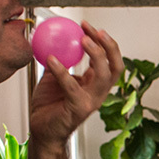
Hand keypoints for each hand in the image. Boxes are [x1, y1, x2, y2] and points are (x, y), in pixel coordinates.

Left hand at [28, 22, 121, 147]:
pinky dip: (62, 71)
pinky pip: (72, 87)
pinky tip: (51, 59)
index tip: (88, 27)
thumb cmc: (49, 108)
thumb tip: (53, 40)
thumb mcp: (54, 78)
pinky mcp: (79, 108)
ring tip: (83, 40)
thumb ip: (60, 62)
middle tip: (95, 31)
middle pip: (116, 67)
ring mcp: (91, 101)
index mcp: (95, 84)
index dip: (103, 42)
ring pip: (103, 76)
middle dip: (109, 46)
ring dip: (96, 55)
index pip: (109, 60)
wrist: (43, 132)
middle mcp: (98, 92)